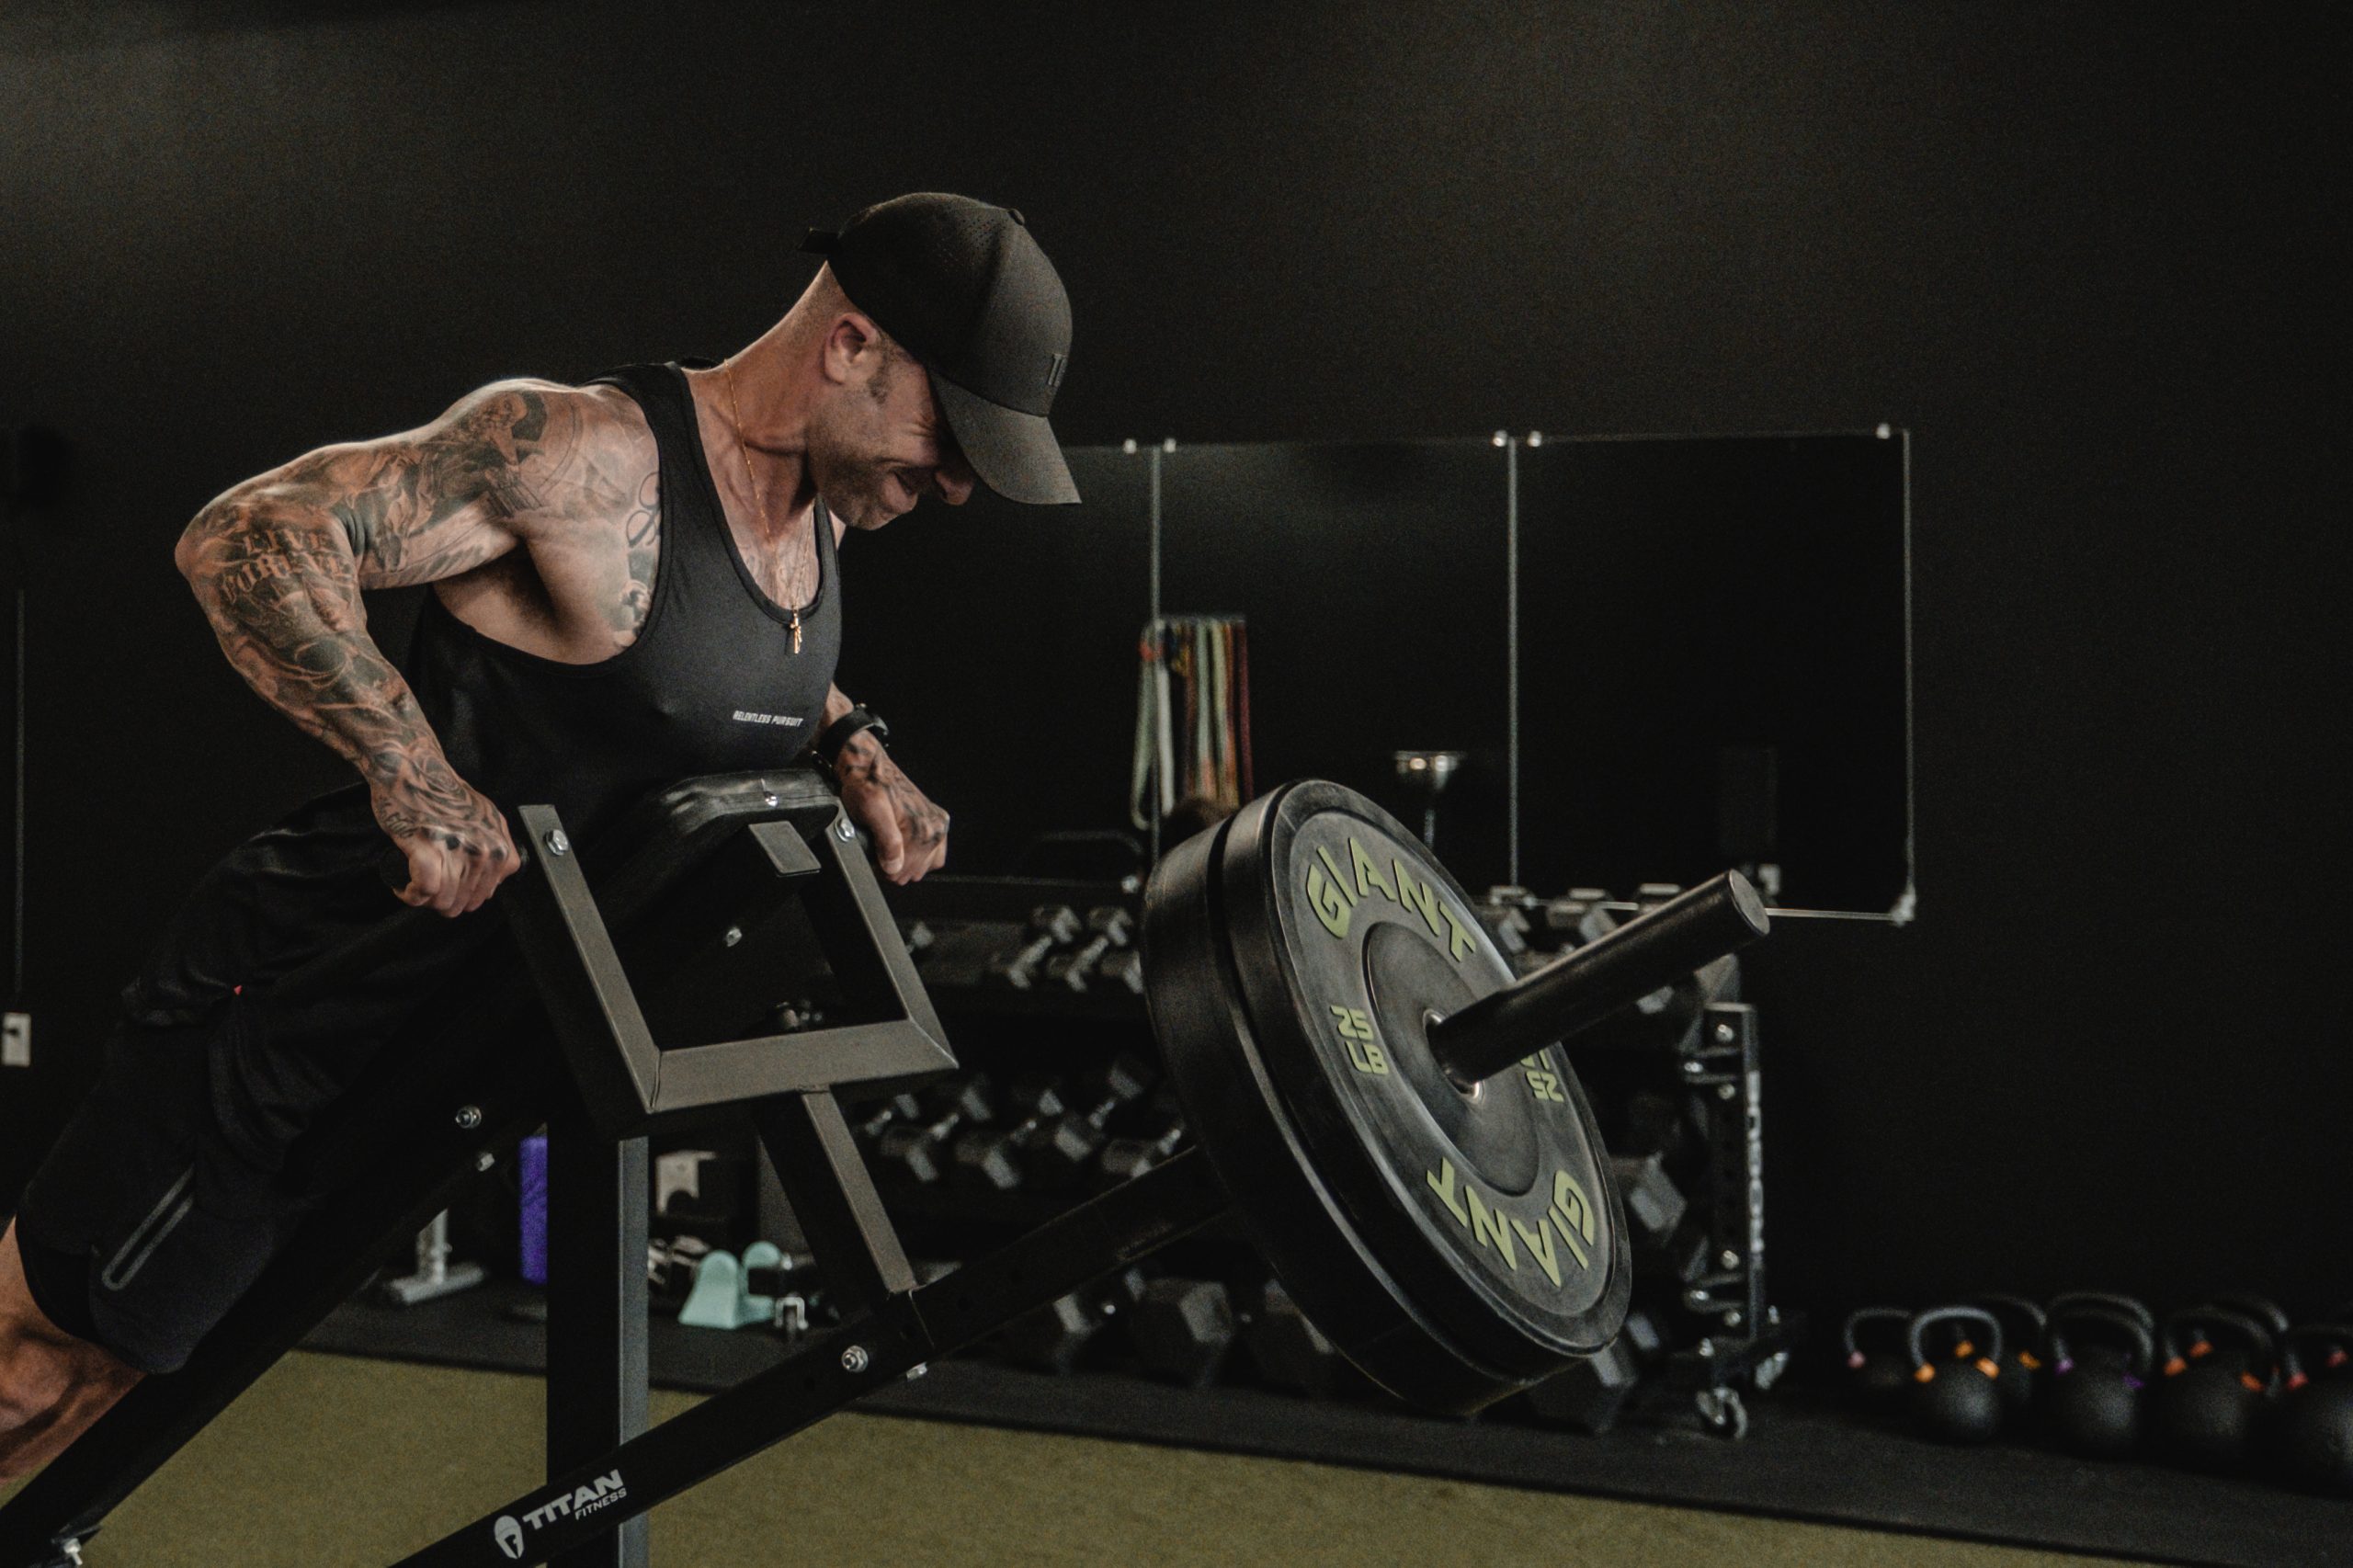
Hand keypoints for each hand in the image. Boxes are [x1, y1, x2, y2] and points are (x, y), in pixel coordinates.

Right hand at [371, 760, 522, 916]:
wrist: (413, 769)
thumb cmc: (441, 791)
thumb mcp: (485, 816)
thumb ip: (494, 844)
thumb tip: (493, 875)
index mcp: (499, 845)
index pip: (485, 894)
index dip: (463, 896)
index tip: (449, 889)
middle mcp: (484, 850)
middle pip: (464, 902)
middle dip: (443, 901)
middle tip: (427, 888)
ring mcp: (458, 851)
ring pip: (443, 902)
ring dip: (424, 900)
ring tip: (414, 888)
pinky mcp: (427, 850)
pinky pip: (424, 891)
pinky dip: (411, 895)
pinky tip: (405, 888)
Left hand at [835, 733, 948, 884]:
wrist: (870, 767)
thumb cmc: (866, 785)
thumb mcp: (870, 810)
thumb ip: (887, 840)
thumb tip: (895, 866)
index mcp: (922, 827)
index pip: (903, 872)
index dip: (883, 869)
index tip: (873, 857)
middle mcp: (935, 826)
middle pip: (914, 871)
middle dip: (894, 865)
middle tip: (879, 848)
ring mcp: (938, 824)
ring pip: (923, 866)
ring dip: (906, 860)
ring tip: (889, 845)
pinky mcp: (937, 821)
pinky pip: (934, 855)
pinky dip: (919, 855)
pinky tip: (904, 845)